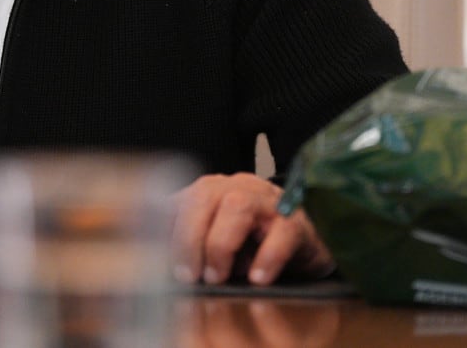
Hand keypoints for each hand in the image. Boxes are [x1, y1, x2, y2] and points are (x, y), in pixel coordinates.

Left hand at [171, 173, 332, 286]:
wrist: (308, 240)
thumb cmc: (253, 243)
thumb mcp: (215, 241)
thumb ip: (191, 245)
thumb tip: (163, 270)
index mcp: (209, 190)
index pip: (178, 200)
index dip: (164, 230)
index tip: (157, 263)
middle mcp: (235, 187)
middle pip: (203, 197)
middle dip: (189, 238)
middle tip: (188, 276)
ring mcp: (266, 200)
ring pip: (237, 206)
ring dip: (221, 245)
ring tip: (218, 277)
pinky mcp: (296, 221)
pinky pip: (281, 233)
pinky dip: (266, 257)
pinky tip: (257, 279)